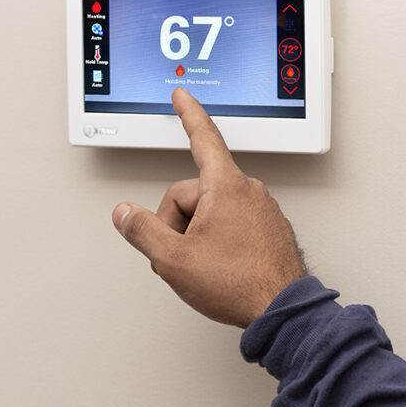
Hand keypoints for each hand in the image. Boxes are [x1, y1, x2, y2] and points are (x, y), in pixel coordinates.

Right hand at [111, 88, 306, 327]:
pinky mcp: (268, 230)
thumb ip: (142, 231)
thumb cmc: (239, 283)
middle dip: (176, 222)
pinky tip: (220, 267)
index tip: (182, 96)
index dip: (188, 114)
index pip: (202, 138)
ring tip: (204, 266)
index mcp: (226, 186)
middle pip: (192, 192)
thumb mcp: (174, 259)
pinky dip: (217, 242)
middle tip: (181, 255)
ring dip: (196, 235)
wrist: (281, 310)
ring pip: (211, 211)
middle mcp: (248, 191)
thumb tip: (125, 214)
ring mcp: (262, 211)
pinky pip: (231, 224)